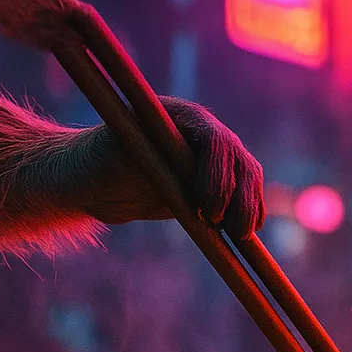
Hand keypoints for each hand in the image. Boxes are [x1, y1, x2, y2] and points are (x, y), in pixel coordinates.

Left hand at [78, 97, 264, 237]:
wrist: (100, 181)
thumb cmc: (100, 161)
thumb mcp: (116, 156)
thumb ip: (149, 159)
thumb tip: (176, 172)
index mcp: (182, 116)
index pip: (217, 142)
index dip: (219, 177)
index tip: (208, 212)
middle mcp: (205, 133)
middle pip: (242, 163)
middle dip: (241, 199)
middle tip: (232, 231)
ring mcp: (215, 159)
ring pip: (249, 179)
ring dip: (250, 209)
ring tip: (239, 236)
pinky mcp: (218, 183)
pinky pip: (246, 195)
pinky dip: (252, 213)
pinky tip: (248, 233)